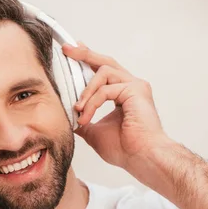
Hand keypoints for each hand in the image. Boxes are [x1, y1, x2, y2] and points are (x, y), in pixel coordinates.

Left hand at [62, 43, 172, 169]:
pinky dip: (92, 102)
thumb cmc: (125, 149)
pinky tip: (85, 116)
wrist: (141, 158)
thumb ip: (83, 119)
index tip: (71, 53)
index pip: (103, 71)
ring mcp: (135, 86)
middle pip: (105, 62)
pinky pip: (105, 89)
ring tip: (78, 109)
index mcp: (123, 94)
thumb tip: (67, 116)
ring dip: (86, 91)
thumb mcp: (94, 131)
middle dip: (84, 54)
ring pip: (103, 72)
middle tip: (66, 49)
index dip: (87, 60)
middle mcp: (131, 86)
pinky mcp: (136, 90)